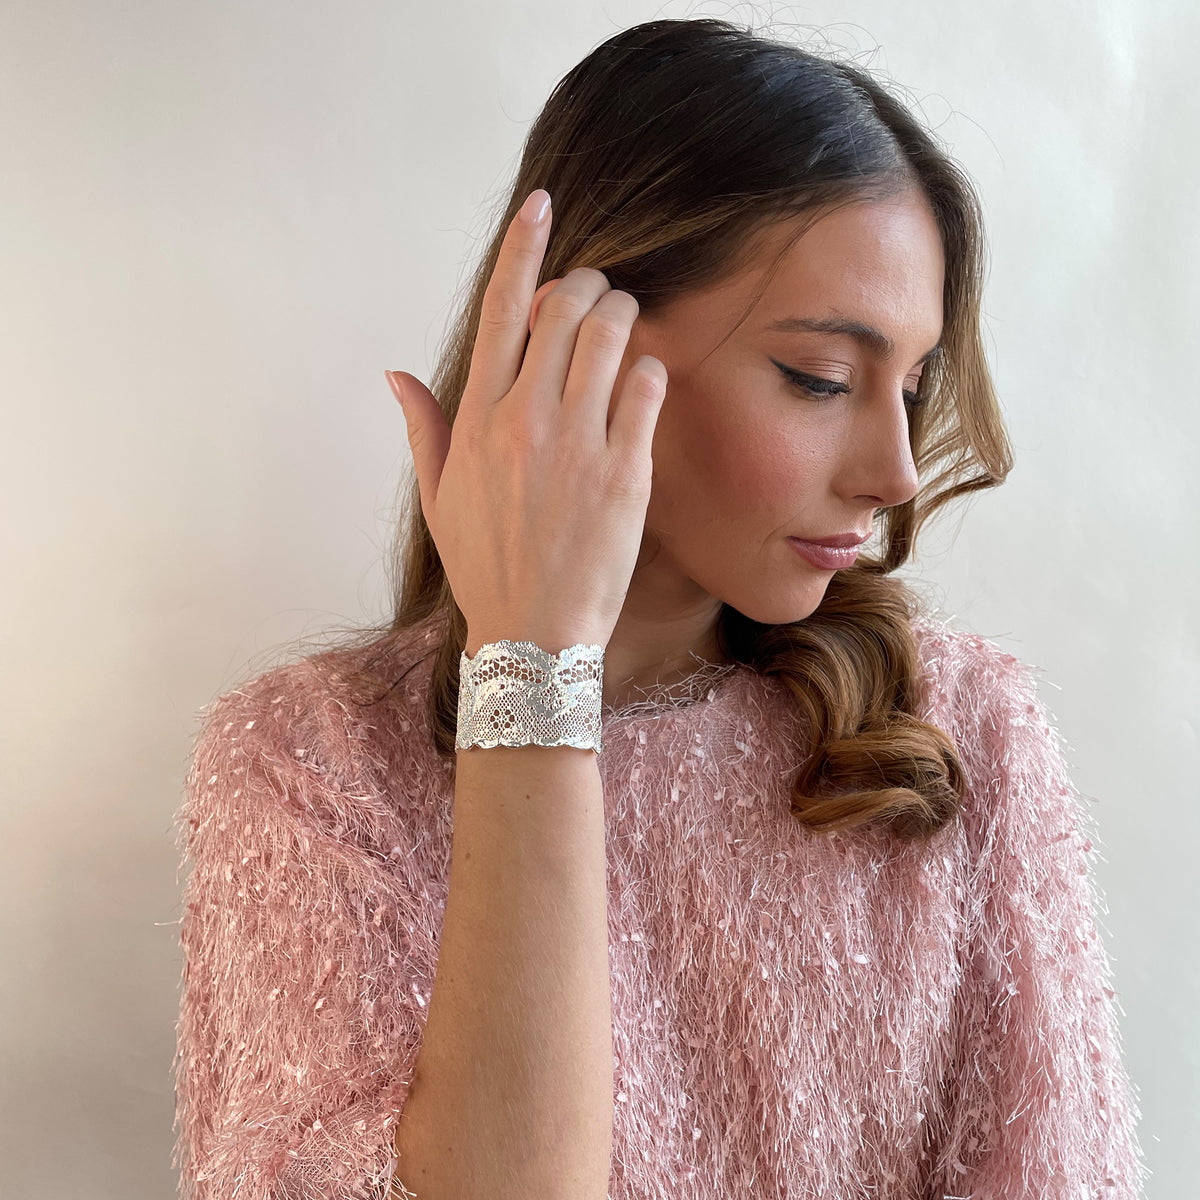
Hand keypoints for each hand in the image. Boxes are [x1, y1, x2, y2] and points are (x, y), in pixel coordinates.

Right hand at [386, 188, 667, 655]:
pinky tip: (644, 380)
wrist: (534, 634)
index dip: (523, 248)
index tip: (541, 206)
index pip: (500, 310)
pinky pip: (647, 387)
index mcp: (476, 420)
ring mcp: (578, 444)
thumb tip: (397, 373)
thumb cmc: (486, 567)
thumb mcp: (439, 499)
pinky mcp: (626, 472)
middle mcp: (524, 420)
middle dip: (587, 285)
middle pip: (564, 308)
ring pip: (610, 335)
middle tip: (595, 296)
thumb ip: (424, 427)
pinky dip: (650, 370)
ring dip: (622, 314)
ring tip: (621, 326)